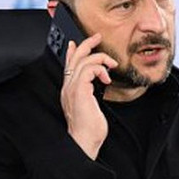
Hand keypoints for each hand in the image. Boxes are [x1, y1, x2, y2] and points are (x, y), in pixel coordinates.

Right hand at [60, 33, 115, 158]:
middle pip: (73, 57)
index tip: (78, 43)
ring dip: (100, 59)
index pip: (68, 65)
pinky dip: (100, 69)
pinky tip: (106, 77)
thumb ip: (92, 94)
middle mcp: (68, 87)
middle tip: (97, 37)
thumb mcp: (91, 107)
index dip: (72, 51)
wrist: (84, 141)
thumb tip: (100, 86)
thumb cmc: (88, 130)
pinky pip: (88, 69)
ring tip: (111, 65)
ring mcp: (72, 88)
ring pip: (83, 61)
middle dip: (86, 44)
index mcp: (69, 91)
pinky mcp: (79, 91)